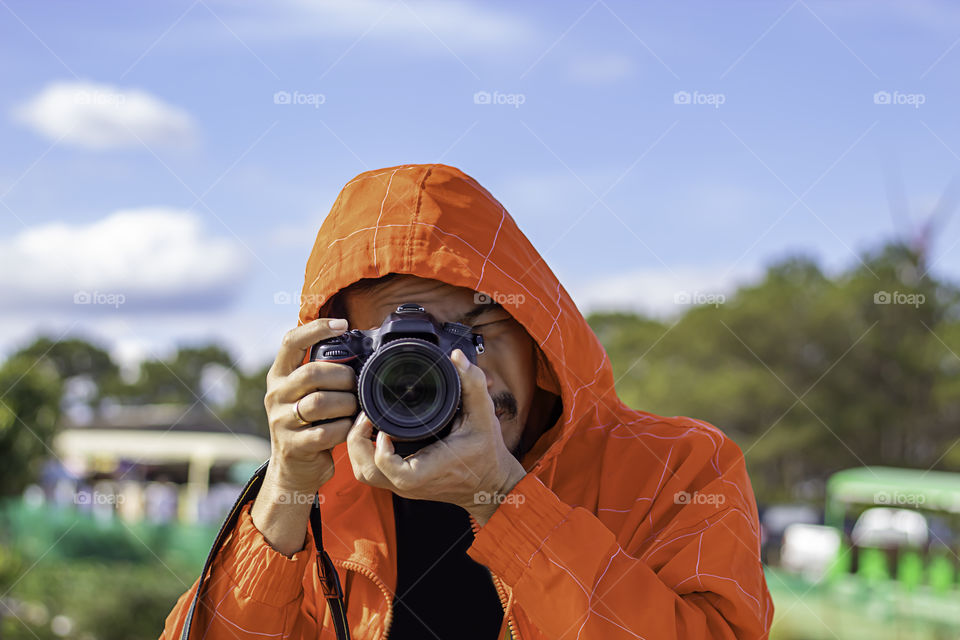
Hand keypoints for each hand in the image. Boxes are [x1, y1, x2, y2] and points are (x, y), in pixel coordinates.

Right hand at [253, 317, 359, 554]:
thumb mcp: (308, 393)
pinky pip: (325, 431)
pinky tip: (350, 428)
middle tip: (355, 385)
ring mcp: (281, 421)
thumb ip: (324, 372)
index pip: (290, 341)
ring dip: (346, 404)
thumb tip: (360, 346)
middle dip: (342, 377)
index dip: (316, 328)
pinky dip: (344, 429)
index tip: (342, 324)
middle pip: (311, 373)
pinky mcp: (293, 445)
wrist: (295, 468)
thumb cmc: (312, 424)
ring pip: (320, 402)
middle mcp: (276, 395)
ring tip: (354, 408)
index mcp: (280, 376)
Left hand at [346, 348, 525, 525]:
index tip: (384, 427)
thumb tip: (457, 358)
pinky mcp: (403, 485)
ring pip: (365, 474)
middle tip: (367, 416)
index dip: (379, 448)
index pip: (389, 468)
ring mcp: (404, 487)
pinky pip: (373, 474)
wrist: (491, 485)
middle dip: (358, 441)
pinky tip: (374, 434)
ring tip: (367, 423)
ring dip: (358, 449)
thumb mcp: (484, 415)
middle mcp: (410, 483)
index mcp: (427, 470)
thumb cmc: (486, 454)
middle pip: (366, 471)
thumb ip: (473, 384)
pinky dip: (366, 455)